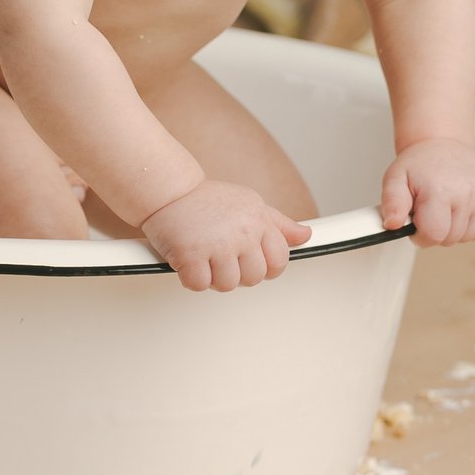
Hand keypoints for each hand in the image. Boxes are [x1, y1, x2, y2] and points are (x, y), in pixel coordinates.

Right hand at [139, 180, 312, 291]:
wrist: (169, 190)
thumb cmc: (207, 199)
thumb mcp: (250, 204)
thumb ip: (278, 224)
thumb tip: (305, 235)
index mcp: (259, 220)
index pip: (279, 261)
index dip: (264, 268)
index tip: (249, 262)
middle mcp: (242, 231)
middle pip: (253, 278)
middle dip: (236, 273)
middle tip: (220, 257)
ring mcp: (218, 243)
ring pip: (227, 285)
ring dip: (212, 277)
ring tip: (203, 256)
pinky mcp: (191, 253)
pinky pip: (199, 284)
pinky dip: (191, 278)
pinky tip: (188, 260)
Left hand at [380, 137, 474, 245]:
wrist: (442, 143)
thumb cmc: (420, 163)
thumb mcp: (395, 179)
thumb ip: (391, 203)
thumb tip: (392, 224)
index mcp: (440, 190)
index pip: (434, 236)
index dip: (421, 235)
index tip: (418, 222)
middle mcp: (467, 192)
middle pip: (451, 239)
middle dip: (436, 230)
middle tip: (430, 209)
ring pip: (469, 236)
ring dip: (455, 228)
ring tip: (446, 206)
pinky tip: (463, 210)